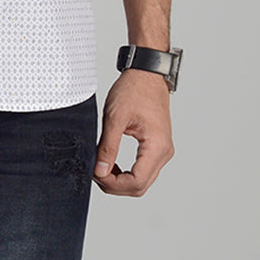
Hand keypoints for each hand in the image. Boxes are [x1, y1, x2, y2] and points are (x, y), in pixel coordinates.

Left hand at [93, 68, 173, 195]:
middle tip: (95, 172)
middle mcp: (164, 152)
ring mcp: (162, 151)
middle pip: (140, 186)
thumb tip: (99, 170)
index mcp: (157, 146)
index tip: (96, 173)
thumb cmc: (134, 89)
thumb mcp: (115, 116)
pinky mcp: (157, 147)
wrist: (146, 73)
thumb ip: (108, 146)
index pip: (137, 182)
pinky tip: (112, 163)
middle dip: (115, 185)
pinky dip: (127, 173)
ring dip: (121, 181)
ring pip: (142, 181)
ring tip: (102, 167)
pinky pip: (144, 170)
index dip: (114, 183)